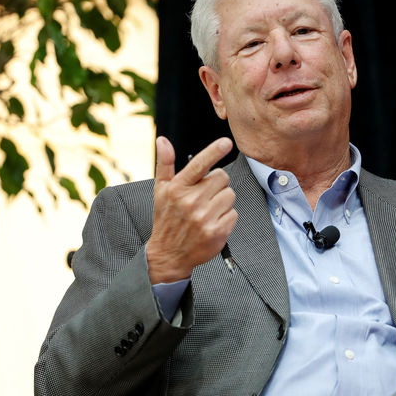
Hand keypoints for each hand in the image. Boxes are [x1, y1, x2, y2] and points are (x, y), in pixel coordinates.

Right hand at [146, 136, 236, 283]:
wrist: (168, 254)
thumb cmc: (166, 218)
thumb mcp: (161, 190)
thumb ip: (165, 163)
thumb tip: (163, 140)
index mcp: (177, 188)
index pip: (199, 165)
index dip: (214, 151)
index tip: (226, 142)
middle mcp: (191, 202)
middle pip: (222, 177)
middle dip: (217, 184)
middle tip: (205, 195)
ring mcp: (204, 218)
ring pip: (230, 195)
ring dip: (223, 200)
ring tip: (208, 210)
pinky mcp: (217, 232)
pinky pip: (234, 213)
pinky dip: (226, 217)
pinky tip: (213, 222)